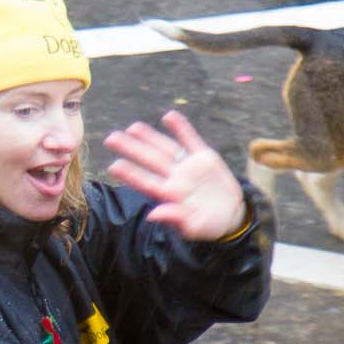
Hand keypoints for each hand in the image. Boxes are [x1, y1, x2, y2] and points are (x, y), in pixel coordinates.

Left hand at [104, 111, 248, 240]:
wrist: (233, 214)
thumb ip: (175, 219)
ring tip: (133, 127)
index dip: (131, 174)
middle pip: (151, 160)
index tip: (113, 166)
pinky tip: (168, 116)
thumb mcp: (195, 227)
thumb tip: (152, 216)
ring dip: (150, 137)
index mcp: (169, 195)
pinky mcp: (204, 157)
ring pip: (166, 148)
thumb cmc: (209, 225)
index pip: (146, 183)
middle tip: (111, 138)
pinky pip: (190, 140)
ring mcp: (188, 166)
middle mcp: (175, 178)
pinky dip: (181, 128)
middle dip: (132, 149)